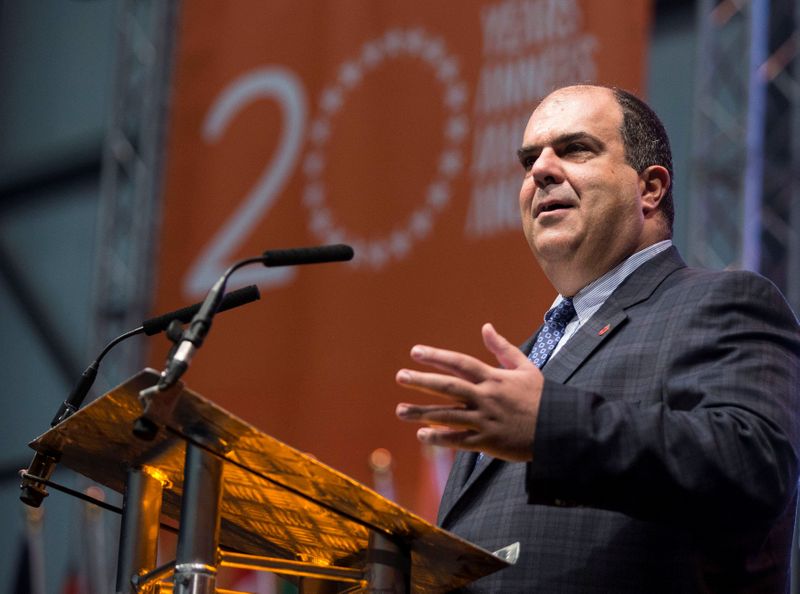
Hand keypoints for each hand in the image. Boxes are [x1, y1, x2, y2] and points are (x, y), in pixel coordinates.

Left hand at [395, 323, 543, 460]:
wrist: (560, 429)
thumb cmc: (541, 397)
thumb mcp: (525, 367)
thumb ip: (502, 348)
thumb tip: (486, 327)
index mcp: (494, 378)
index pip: (460, 363)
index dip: (437, 356)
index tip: (415, 352)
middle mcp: (486, 398)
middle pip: (449, 387)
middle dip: (422, 381)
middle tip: (400, 376)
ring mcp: (486, 420)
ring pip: (448, 415)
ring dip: (422, 413)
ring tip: (400, 411)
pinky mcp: (488, 442)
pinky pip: (459, 440)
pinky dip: (440, 438)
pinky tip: (421, 436)